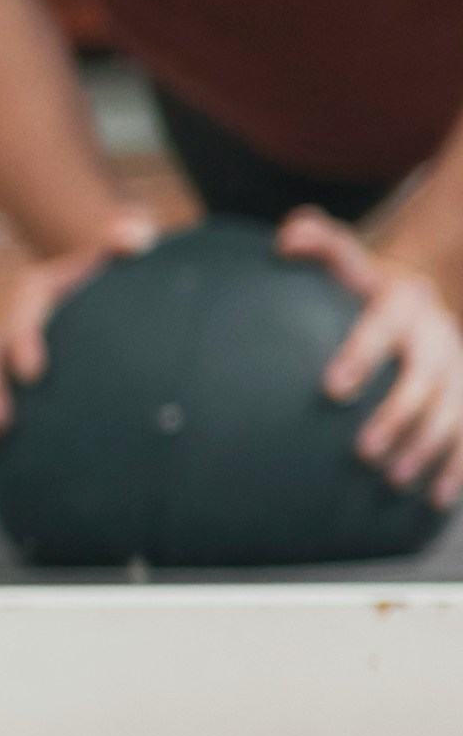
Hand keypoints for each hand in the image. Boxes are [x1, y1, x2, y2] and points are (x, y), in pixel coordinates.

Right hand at [0, 207, 155, 471]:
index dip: (23, 340)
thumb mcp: (127, 246)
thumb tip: (133, 236)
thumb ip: (127, 238)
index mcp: (36, 293)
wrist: (108, 290)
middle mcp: (12, 330)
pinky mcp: (14, 392)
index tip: (35, 372)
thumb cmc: (121, 271)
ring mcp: (8, 364)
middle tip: (3, 421)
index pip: (23, 313)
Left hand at [280, 211, 462, 502]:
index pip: (382, 327)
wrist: (419, 288)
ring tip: (393, 480)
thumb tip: (288, 236)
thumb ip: (320, 244)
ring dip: (427, 448)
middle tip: (362, 450)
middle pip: (424, 379)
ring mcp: (456, 368)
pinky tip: (436, 499)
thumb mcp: (347, 258)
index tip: (333, 388)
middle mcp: (436, 335)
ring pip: (451, 412)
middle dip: (399, 415)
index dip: (361, 354)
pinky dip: (457, 467)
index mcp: (403, 302)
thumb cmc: (363, 283)